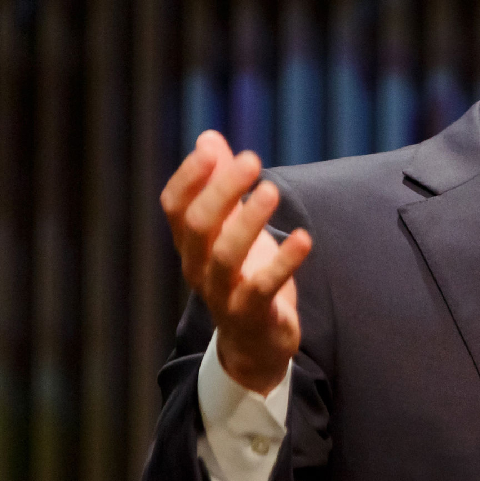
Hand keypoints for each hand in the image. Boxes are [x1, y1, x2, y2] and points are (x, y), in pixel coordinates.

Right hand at [160, 131, 313, 393]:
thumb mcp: (231, 228)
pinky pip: (261, 289)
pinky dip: (283, 262)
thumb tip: (208, 138)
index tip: (212, 150)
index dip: (189, 177)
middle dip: (223, 190)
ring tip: (272, 191)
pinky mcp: (251, 316)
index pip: (175, 207)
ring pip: (225, 256)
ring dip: (248, 221)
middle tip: (252, 159)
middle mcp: (198, 267)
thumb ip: (220, 185)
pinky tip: (304, 238)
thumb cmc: (244, 275)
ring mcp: (221, 295)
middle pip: (199, 226)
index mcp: (190, 244)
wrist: (255, 342)